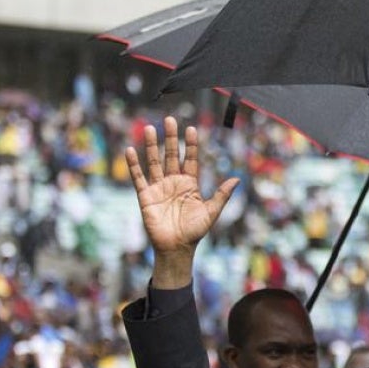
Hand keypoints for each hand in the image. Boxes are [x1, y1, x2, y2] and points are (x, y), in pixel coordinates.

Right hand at [126, 116, 237, 287]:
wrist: (177, 248)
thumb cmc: (195, 232)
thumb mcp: (211, 212)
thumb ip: (222, 195)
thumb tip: (237, 179)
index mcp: (189, 184)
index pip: (190, 159)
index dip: (190, 145)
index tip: (191, 128)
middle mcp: (173, 182)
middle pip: (171, 155)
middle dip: (171, 138)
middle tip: (170, 119)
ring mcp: (159, 188)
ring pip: (154, 162)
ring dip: (152, 146)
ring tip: (150, 128)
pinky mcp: (146, 196)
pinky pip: (139, 178)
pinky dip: (134, 165)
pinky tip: (131, 150)